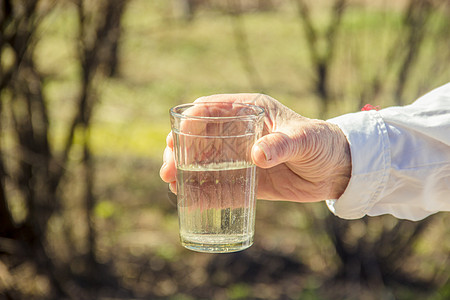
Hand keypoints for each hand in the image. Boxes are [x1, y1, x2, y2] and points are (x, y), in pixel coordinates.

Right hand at [160, 94, 350, 201]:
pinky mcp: (245, 178)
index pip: (212, 109)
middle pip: (199, 136)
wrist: (336, 170)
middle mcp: (239, 132)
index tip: (179, 134)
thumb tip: (256, 156)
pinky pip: (219, 183)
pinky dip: (204, 191)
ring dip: (184, 170)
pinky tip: (190, 200)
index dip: (191, 119)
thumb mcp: (306, 139)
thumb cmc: (323, 143)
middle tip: (169, 167)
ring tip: (172, 183)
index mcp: (250, 111)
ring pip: (203, 160)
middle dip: (179, 149)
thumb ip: (283, 143)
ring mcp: (239, 156)